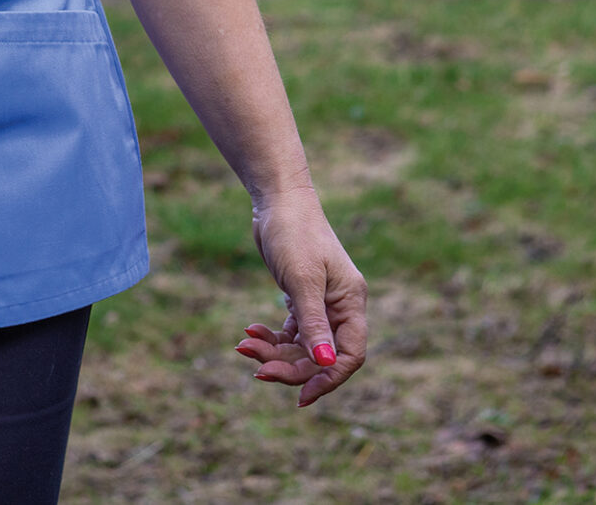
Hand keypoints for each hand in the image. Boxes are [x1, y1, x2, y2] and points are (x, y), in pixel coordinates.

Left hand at [236, 185, 365, 407]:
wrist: (277, 199)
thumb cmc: (294, 233)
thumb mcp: (303, 280)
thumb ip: (313, 323)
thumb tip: (326, 363)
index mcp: (351, 302)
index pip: (350, 355)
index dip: (328, 378)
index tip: (299, 395)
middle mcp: (340, 306)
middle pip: (321, 355)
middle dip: (289, 366)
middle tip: (257, 369)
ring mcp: (321, 303)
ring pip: (301, 346)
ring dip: (273, 352)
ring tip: (244, 345)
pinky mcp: (301, 298)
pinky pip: (290, 332)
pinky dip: (270, 337)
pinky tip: (249, 332)